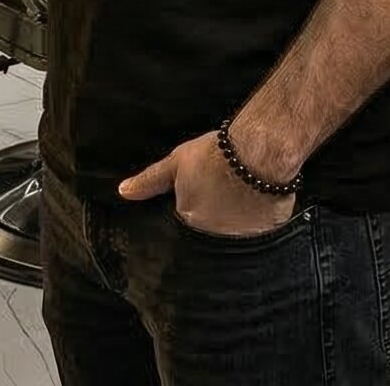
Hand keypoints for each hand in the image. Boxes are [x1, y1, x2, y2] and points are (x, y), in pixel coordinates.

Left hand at [119, 131, 296, 237]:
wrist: (258, 152)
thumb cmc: (216, 154)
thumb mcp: (177, 162)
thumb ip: (150, 180)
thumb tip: (124, 191)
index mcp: (189, 220)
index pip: (188, 222)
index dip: (196, 206)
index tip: (204, 195)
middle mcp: (213, 236)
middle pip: (211, 228)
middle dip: (216, 214)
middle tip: (224, 191)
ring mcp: (241, 237)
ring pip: (235, 232)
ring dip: (236, 219)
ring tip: (243, 195)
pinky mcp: (266, 233)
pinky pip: (260, 232)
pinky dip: (260, 221)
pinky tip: (261, 202)